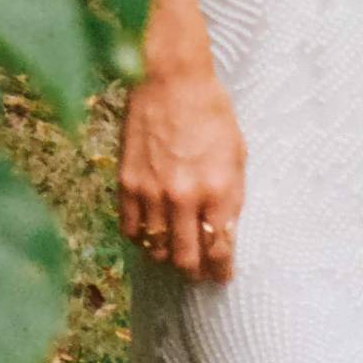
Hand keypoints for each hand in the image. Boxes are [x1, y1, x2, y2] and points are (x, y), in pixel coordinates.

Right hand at [120, 59, 246, 284]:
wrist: (171, 84)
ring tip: (176, 256)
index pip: (219, 247)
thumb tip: (223, 231)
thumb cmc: (212, 114)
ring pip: (156, 248)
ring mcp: (151, 193)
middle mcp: (184, 197)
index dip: (221, 269)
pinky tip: (150, 236)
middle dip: (195, 271)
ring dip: (167, 257)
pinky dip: (141, 239)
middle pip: (186, 257)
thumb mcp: (237, 154)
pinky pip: (130, 229)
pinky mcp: (126, 184)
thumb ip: (231, 195)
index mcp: (219, 189)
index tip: (223, 278)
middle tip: (199, 274)